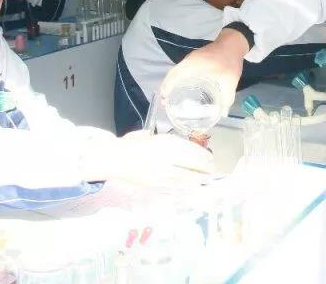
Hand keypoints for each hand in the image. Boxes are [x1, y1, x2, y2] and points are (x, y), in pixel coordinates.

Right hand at [81, 131, 212, 183]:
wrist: (114, 159)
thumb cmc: (131, 145)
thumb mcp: (152, 137)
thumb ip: (167, 143)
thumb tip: (184, 149)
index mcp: (166, 145)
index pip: (193, 152)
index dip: (204, 157)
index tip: (210, 159)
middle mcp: (167, 160)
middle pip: (193, 167)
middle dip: (205, 170)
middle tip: (212, 171)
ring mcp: (162, 175)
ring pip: (187, 180)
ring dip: (198, 181)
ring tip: (205, 180)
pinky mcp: (156, 187)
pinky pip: (176, 189)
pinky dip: (186, 188)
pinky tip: (191, 188)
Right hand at [160, 28, 248, 115]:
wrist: (233, 43)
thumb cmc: (229, 61)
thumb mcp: (230, 81)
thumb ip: (227, 98)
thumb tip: (223, 114)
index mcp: (193, 64)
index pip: (174, 75)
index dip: (166, 87)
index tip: (164, 99)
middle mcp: (189, 60)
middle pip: (172, 74)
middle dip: (167, 87)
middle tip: (166, 102)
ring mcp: (191, 58)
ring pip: (176, 71)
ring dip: (171, 82)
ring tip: (171, 96)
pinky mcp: (195, 58)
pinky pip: (182, 68)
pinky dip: (178, 77)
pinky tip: (182, 86)